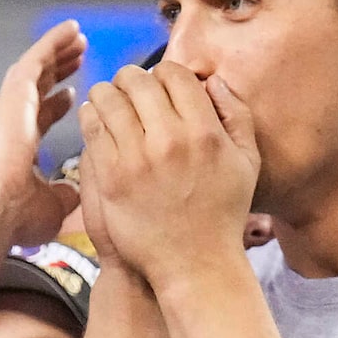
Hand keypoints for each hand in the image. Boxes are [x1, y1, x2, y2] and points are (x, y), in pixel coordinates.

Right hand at [0, 21, 84, 248]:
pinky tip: (71, 29)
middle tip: (79, 54)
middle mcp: (12, 123)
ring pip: (36, 68)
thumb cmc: (15, 217)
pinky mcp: (13, 94)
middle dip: (59, 69)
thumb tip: (80, 190)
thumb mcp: (54, 204)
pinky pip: (36, 58)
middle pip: (38, 87)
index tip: (74, 94)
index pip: (40, 118)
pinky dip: (52, 42)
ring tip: (78, 36)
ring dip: (57, 51)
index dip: (57, 104)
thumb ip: (67, 191)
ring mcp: (11, 107)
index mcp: (19, 146)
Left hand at [75, 63, 258, 289]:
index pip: (174, 74)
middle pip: (137, 81)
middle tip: (128, 89)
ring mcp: (137, 157)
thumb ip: (236, 114)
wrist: (194, 265)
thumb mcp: (247, 162)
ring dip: (106, 94)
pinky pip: (92, 129)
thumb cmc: (222, 214)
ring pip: (108, 99)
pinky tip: (95, 120)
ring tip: (108, 101)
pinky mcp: (111, 176)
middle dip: (131, 79)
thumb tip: (213, 80)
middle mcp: (170, 139)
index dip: (163, 73)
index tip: (158, 85)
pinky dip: (90, 117)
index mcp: (205, 131)